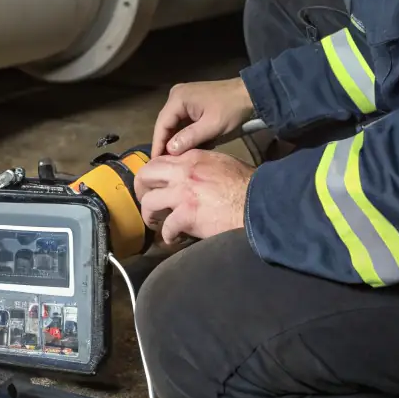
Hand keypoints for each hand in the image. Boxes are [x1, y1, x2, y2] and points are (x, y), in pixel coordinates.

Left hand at [134, 151, 253, 244]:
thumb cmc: (246, 185)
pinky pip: (166, 227)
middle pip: (146, 175)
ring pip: (149, 202)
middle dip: (141, 190)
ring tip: (156, 223)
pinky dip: (168, 236)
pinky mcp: (186, 215)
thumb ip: (201, 165)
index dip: (153, 175)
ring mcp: (183, 193)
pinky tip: (174, 239)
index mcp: (192, 158)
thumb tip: (189, 174)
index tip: (156, 186)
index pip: (160, 160)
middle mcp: (183, 172)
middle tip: (146, 202)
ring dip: (149, 215)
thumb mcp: (222, 164)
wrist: (257, 204)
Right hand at [151, 77, 253, 157]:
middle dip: (165, 143)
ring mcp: (183, 98)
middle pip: (166, 123)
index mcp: (178, 98)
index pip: (162, 124)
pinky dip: (183, 134)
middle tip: (164, 164)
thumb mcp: (212, 126)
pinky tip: (185, 147)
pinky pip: (182, 121)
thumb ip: (189, 138)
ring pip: (174, 123)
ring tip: (173, 159)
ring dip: (175, 140)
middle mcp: (176, 96)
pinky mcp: (191, 103)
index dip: (158, 144)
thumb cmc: (231, 109)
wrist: (249, 94)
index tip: (155, 163)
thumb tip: (169, 150)